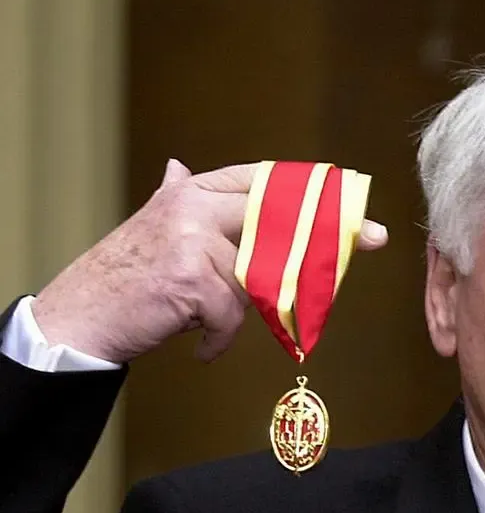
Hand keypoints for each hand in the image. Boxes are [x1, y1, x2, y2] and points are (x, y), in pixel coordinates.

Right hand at [31, 159, 388, 364]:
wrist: (79, 317)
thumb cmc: (126, 278)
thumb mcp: (154, 226)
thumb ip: (178, 197)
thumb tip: (180, 166)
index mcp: (192, 190)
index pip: (266, 180)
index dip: (313, 188)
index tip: (355, 198)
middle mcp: (193, 204)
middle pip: (283, 215)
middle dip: (333, 228)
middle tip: (376, 238)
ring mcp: (191, 238)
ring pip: (260, 274)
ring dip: (243, 308)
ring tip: (208, 320)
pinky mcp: (190, 277)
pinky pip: (234, 312)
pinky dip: (220, 337)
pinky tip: (202, 346)